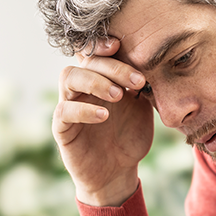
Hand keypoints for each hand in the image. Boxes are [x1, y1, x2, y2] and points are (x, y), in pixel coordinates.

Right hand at [53, 36, 153, 206]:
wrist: (118, 172)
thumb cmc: (129, 137)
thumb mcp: (142, 107)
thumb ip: (142, 85)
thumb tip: (153, 60)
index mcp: (100, 77)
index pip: (96, 50)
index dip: (104, 43)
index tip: (123, 46)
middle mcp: (81, 87)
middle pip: (86, 60)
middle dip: (113, 66)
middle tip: (137, 81)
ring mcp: (69, 105)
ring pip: (69, 77)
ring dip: (95, 81)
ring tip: (119, 96)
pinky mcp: (62, 128)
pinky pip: (64, 111)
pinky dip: (84, 110)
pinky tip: (104, 115)